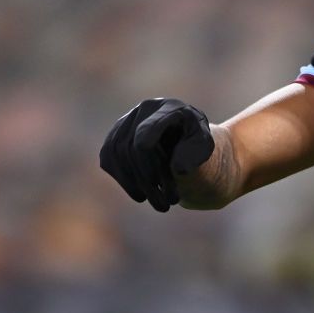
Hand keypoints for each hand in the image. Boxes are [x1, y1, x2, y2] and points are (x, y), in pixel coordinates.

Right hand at [98, 98, 213, 211]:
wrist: (187, 140)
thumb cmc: (197, 144)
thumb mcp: (205, 148)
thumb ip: (196, 154)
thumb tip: (177, 169)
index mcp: (169, 108)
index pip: (145, 135)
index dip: (148, 164)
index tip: (159, 185)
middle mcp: (145, 109)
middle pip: (130, 148)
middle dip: (145, 180)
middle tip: (165, 204)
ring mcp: (127, 120)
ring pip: (116, 154)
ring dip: (133, 184)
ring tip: (156, 203)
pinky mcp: (116, 135)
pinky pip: (108, 158)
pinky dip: (123, 179)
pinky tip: (140, 192)